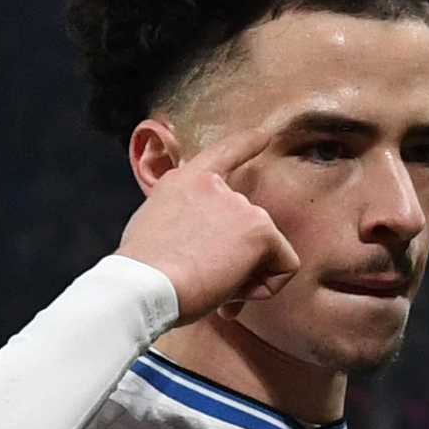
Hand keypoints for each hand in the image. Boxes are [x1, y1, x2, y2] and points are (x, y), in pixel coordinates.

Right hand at [116, 128, 299, 324]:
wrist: (145, 287)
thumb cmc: (142, 275)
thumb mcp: (151, 231)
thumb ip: (183, 225)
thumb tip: (202, 254)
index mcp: (182, 182)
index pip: (221, 153)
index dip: (246, 143)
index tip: (263, 135)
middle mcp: (214, 186)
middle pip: (247, 225)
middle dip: (237, 261)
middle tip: (210, 285)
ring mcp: (239, 204)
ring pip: (266, 249)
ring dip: (246, 277)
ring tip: (214, 289)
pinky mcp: (260, 228)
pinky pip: (285, 266)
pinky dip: (266, 288)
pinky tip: (232, 292)